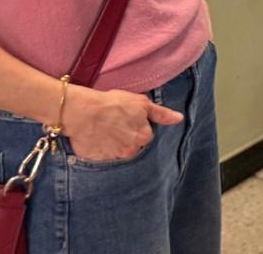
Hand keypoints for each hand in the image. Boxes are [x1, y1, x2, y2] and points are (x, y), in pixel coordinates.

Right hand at [60, 85, 182, 160]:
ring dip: (114, 144)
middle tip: (116, 124)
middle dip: (127, 137)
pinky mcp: (94, 160)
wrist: (83, 111)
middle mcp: (130, 151)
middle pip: (133, 146)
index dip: (138, 126)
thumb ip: (161, 114)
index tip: (128, 119)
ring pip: (117, 152)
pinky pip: (100, 156)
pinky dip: (99, 148)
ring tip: (105, 130)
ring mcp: (112, 157)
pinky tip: (95, 136)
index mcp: (143, 137)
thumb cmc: (113, 104)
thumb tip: (179, 119)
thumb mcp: (142, 103)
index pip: (146, 135)